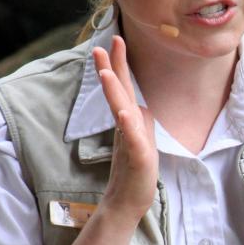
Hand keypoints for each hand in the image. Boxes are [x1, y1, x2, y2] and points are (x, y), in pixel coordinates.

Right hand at [93, 36, 157, 226]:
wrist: (128, 203)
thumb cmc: (134, 174)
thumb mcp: (141, 142)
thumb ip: (138, 123)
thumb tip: (139, 107)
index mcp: (129, 122)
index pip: (124, 89)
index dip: (119, 66)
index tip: (116, 40)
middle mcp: (128, 128)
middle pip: (119, 94)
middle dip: (112, 69)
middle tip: (102, 45)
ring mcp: (131, 142)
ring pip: (122, 111)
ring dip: (114, 92)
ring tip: (105, 73)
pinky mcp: (137, 158)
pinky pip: (132, 139)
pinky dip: (128, 126)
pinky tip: (125, 113)